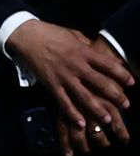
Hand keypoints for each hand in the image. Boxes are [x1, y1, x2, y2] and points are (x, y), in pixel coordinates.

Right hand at [7, 20, 133, 128]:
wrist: (25, 36)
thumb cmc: (50, 33)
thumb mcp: (71, 34)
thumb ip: (85, 45)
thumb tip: (97, 51)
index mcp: (82, 51)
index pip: (107, 64)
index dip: (121, 74)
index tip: (132, 83)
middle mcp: (76, 65)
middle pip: (100, 82)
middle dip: (115, 95)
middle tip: (126, 105)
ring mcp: (63, 76)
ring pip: (84, 96)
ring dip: (97, 109)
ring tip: (107, 119)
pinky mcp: (51, 84)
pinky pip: (64, 101)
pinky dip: (72, 113)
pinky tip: (81, 123)